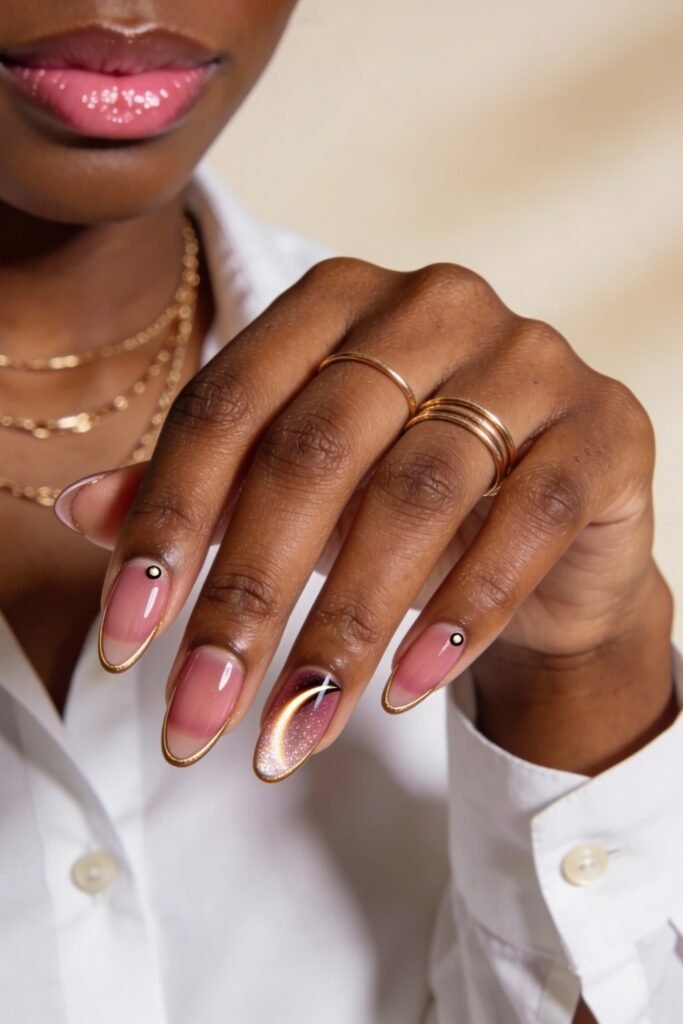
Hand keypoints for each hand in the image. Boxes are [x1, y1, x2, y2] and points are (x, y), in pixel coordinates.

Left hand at [54, 258, 663, 779]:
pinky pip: (528, 520)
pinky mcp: (603, 430)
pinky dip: (460, 613)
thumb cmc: (403, 494)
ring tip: (295, 728)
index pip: (227, 406)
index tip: (126, 639)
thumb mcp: (294, 487)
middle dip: (247, 599)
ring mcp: (528, 360)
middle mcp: (431, 308)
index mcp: (335, 300)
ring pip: (416, 495)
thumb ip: (199, 489)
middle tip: (200, 715)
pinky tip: (405, 690)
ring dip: (346, 626)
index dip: (166, 523)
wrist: (549, 527)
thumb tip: (79, 512)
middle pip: (313, 454)